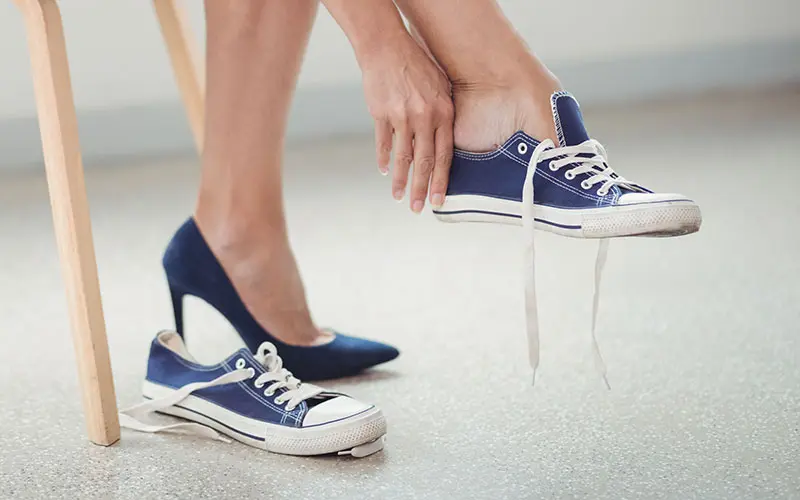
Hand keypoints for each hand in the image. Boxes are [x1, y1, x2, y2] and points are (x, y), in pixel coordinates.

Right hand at [360, 36, 453, 212]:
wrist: (387, 46)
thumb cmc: (417, 65)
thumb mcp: (440, 87)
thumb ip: (443, 116)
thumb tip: (443, 143)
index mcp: (443, 113)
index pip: (445, 155)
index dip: (442, 181)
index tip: (439, 200)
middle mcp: (424, 117)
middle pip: (425, 162)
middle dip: (422, 189)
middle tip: (419, 209)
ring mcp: (402, 116)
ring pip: (403, 157)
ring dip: (400, 180)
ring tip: (399, 197)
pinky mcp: (381, 113)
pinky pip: (383, 143)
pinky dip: (383, 158)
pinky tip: (383, 172)